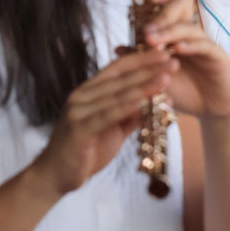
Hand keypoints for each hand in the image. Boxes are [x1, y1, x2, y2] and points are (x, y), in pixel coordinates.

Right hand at [30, 48, 175, 195]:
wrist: (55, 176)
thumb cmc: (87, 150)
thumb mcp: (116, 129)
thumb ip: (136, 113)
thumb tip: (165, 99)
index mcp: (90, 91)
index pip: (118, 69)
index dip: (142, 59)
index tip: (166, 54)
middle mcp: (82, 96)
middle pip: (120, 78)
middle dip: (149, 69)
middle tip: (174, 62)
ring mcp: (78, 111)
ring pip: (116, 95)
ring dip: (143, 86)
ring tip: (166, 79)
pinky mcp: (78, 129)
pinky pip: (105, 116)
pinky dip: (125, 107)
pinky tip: (141, 101)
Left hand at [139, 0, 229, 118]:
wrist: (214, 109)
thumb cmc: (186, 91)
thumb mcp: (159, 77)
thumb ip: (142, 62)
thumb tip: (117, 48)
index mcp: (176, 36)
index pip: (168, 11)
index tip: (141, 0)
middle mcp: (190, 36)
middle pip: (179, 15)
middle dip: (161, 18)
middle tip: (143, 29)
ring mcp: (205, 44)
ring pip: (189, 30)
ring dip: (171, 32)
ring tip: (153, 39)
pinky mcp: (218, 55)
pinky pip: (205, 46)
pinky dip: (191, 45)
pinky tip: (178, 48)